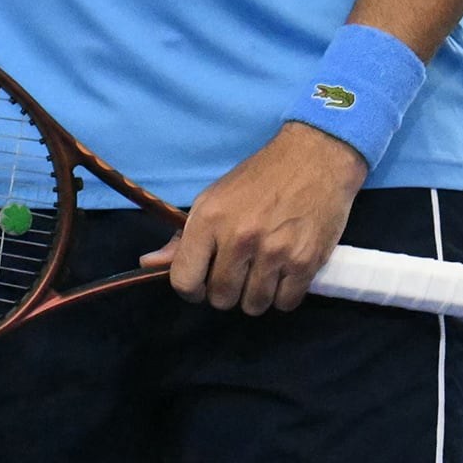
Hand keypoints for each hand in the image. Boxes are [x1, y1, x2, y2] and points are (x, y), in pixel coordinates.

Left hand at [143, 123, 365, 314]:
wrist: (315, 157)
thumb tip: (148, 264)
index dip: (191, 289)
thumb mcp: (214, 198)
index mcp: (209, 220)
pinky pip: (285, 303)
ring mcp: (274, 252)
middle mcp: (239, 238)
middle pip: (221, 298)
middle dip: (227, 291)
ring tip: (263, 273)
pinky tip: (284, 274)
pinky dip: (283, 295)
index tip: (202, 283)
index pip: (184, 281)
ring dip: (256, 295)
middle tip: (239, 272)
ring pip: (253, 305)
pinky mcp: (305, 262)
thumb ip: (184, 237)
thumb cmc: (260, 177)